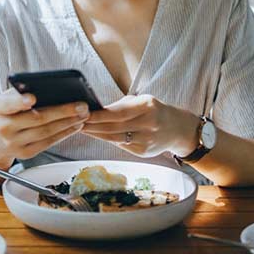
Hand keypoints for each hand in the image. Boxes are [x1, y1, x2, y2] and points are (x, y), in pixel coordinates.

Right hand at [0, 89, 89, 160]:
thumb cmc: (9, 112)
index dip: (20, 101)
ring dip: (68, 123)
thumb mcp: (9, 99)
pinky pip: (48, 142)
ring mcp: (14, 143)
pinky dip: (64, 133)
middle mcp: (4, 127)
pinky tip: (75, 125)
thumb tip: (52, 88)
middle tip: (81, 105)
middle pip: (37, 118)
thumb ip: (23, 92)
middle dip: (63, 111)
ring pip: (46, 132)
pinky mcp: (26, 153)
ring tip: (83, 114)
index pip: (8, 104)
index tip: (32, 98)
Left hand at [81, 95, 199, 157]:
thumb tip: (95, 110)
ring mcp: (147, 140)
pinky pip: (120, 146)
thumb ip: (121, 105)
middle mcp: (149, 124)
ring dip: (96, 134)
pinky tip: (97, 135)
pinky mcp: (143, 152)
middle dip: (93, 125)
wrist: (177, 128)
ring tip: (82, 129)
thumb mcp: (142, 101)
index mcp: (148, 106)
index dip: (99, 115)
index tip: (83, 113)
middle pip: (114, 127)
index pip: (118, 112)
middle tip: (76, 122)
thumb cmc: (153, 110)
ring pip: (115, 139)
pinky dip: (107, 140)